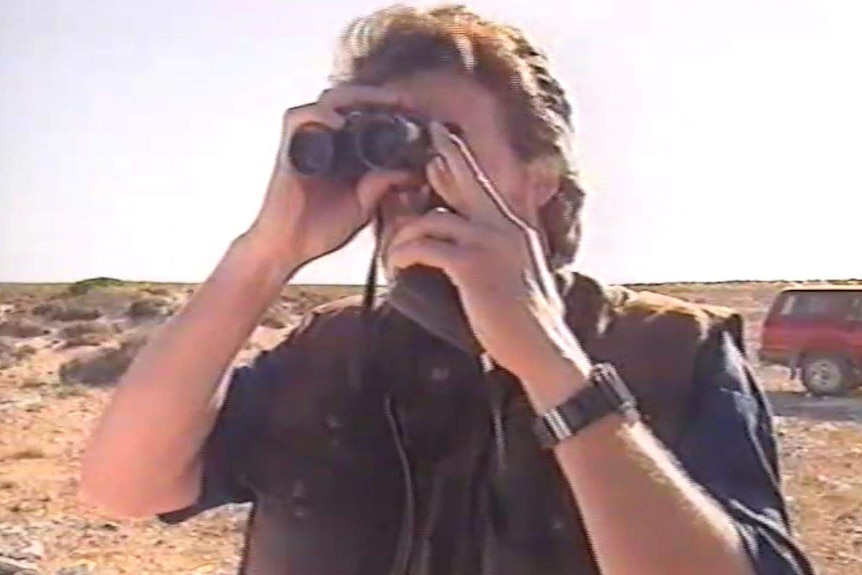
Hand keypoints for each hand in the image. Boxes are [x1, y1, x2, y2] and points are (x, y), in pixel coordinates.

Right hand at [246, 86, 422, 269]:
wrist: (286, 247)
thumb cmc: (319, 229)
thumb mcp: (363, 205)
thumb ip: (384, 186)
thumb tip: (416, 172)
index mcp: (344, 151)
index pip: (364, 115)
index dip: (389, 109)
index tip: (415, 111)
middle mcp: (325, 140)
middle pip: (349, 100)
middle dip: (378, 96)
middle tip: (404, 101)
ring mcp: (306, 142)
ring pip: (328, 101)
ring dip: (355, 97)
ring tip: (381, 102)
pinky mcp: (288, 149)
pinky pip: (298, 118)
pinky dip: (318, 114)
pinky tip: (339, 122)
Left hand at [385, 123, 586, 383]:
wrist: (541, 347)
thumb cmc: (525, 319)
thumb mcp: (520, 273)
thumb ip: (500, 251)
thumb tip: (468, 242)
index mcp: (514, 229)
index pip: (483, 188)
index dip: (461, 166)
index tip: (441, 150)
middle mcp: (504, 228)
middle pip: (468, 181)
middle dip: (448, 156)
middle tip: (431, 137)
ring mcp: (490, 244)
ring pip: (432, 220)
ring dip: (404, 235)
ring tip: (391, 251)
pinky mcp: (473, 266)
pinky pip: (427, 247)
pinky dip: (405, 253)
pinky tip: (397, 263)